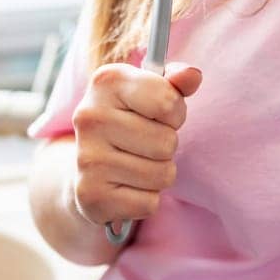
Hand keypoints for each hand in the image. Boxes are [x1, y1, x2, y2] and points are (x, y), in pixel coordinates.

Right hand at [69, 60, 201, 228]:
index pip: (168, 101)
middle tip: (146, 143)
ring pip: (162, 174)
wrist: (88, 165)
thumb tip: (192, 76)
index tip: (161, 114)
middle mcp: (90, 117)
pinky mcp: (90, 196)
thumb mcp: (150, 91)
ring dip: (159, 173)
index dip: (175, 112)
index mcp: (107, 81)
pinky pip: (149, 203)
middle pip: (167, 142)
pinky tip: (127, 186)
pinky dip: (146, 199)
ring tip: (137, 164)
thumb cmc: (129, 120)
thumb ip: (176, 81)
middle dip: (167, 145)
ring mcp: (87, 158)